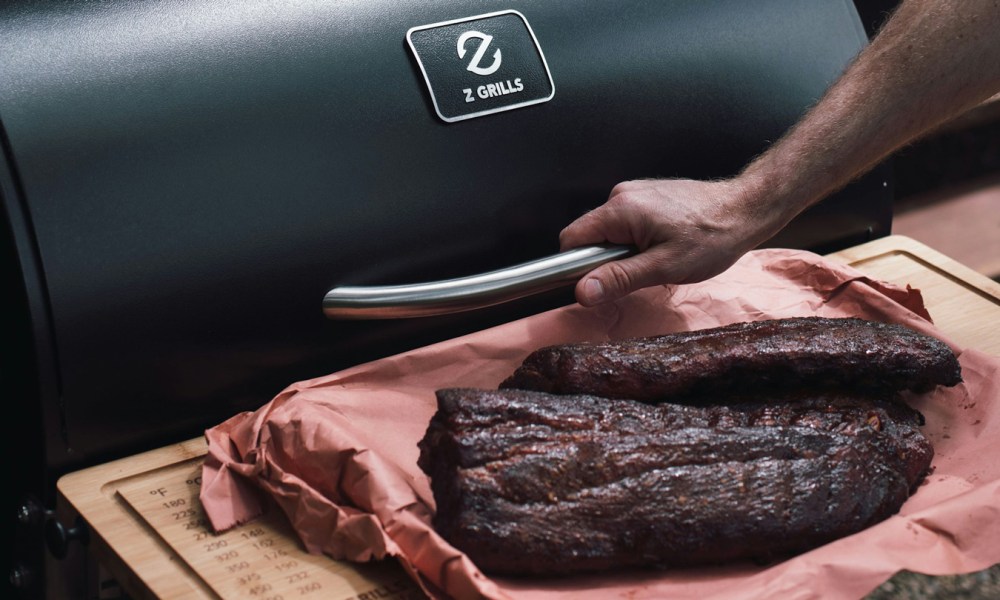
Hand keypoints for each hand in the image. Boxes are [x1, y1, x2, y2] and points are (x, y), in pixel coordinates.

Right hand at [559, 177, 780, 305]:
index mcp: (620, 210)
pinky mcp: (647, 195)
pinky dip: (636, 239)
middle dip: (607, 259)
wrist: (746, 209)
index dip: (577, 265)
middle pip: (590, 235)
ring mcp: (635, 192)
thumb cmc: (712, 237)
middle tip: (642, 270)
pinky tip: (664, 244)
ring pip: (609, 231)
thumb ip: (619, 279)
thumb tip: (583, 291)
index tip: (600, 281)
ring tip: (658, 257)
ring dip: (624, 250)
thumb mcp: (664, 267)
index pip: (571, 238)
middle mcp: (622, 195)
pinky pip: (625, 222)